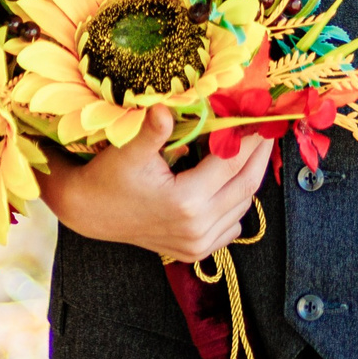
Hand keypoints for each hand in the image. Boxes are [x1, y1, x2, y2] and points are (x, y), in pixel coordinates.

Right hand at [37, 105, 272, 260]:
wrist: (90, 212)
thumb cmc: (109, 177)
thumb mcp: (129, 150)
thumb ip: (153, 130)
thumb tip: (165, 107)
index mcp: (185, 201)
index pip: (232, 163)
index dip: (249, 138)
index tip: (259, 118)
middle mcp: (197, 226)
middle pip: (245, 185)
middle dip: (259, 156)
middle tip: (267, 130)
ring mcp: (198, 243)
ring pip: (243, 207)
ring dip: (249, 178)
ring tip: (251, 150)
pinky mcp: (196, 251)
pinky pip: (231, 226)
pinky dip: (237, 204)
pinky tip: (230, 182)